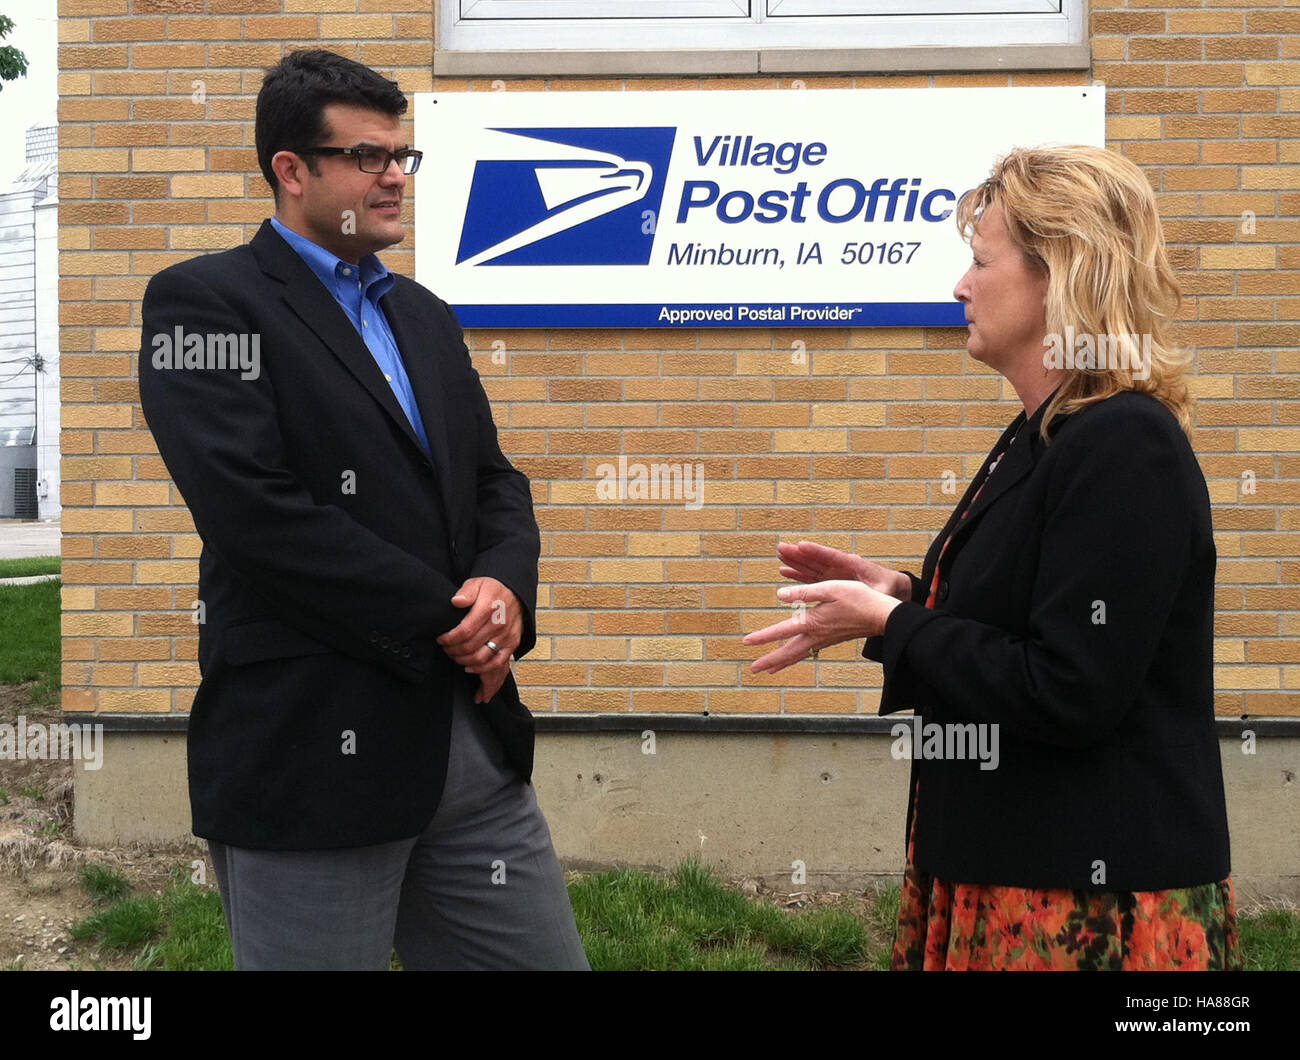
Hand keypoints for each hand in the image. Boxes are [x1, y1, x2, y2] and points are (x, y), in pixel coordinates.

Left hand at [437, 576, 521, 703]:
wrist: (515, 592)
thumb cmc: (492, 589)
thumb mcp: (477, 583)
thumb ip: (466, 592)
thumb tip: (456, 601)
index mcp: (488, 608)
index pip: (464, 630)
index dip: (449, 639)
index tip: (441, 639)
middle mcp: (499, 623)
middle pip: (470, 646)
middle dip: (453, 650)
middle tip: (446, 648)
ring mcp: (507, 635)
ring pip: (481, 657)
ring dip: (464, 660)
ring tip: (455, 656)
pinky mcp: (513, 643)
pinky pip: (497, 662)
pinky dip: (482, 668)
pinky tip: (470, 667)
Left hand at [744, 580, 902, 674]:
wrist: (883, 616)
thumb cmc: (859, 598)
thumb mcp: (831, 588)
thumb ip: (804, 592)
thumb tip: (779, 595)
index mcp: (813, 622)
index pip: (782, 631)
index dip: (763, 637)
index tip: (746, 643)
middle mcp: (817, 635)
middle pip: (788, 652)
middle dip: (770, 661)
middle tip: (753, 669)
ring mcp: (825, 639)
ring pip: (799, 654)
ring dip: (782, 662)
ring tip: (768, 670)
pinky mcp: (832, 639)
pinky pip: (809, 651)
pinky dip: (797, 656)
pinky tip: (795, 656)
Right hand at [777, 540, 910, 600]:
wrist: (889, 588)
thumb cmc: (887, 588)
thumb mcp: (882, 590)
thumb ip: (873, 592)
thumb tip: (870, 595)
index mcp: (853, 565)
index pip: (832, 556)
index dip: (816, 551)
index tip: (801, 545)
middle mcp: (839, 567)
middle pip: (816, 558)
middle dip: (798, 553)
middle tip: (781, 546)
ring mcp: (833, 573)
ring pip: (810, 565)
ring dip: (794, 561)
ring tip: (778, 554)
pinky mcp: (829, 581)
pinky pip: (810, 577)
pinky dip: (797, 574)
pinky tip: (783, 571)